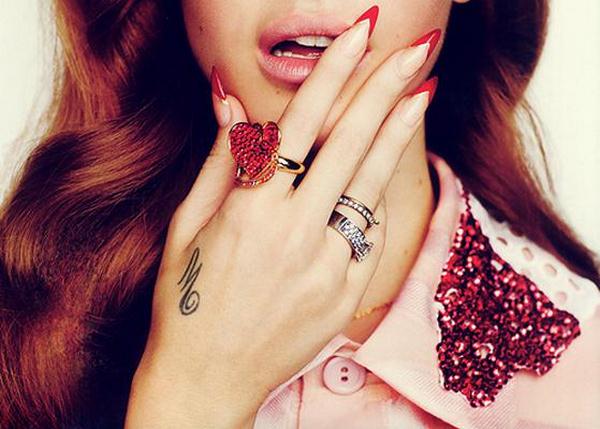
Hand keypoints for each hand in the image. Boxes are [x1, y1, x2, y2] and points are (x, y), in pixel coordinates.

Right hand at [125, 17, 435, 428]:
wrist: (207, 378)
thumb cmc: (186, 300)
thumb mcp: (188, 226)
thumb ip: (220, 161)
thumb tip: (231, 102)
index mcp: (249, 211)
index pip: (299, 123)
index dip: (332, 73)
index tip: (358, 35)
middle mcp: (294, 233)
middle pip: (350, 145)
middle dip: (385, 88)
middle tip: (415, 49)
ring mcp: (327, 266)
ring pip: (371, 186)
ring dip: (398, 136)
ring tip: (422, 94)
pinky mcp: (345, 294)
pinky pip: (368, 234)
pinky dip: (370, 201)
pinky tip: (373, 177)